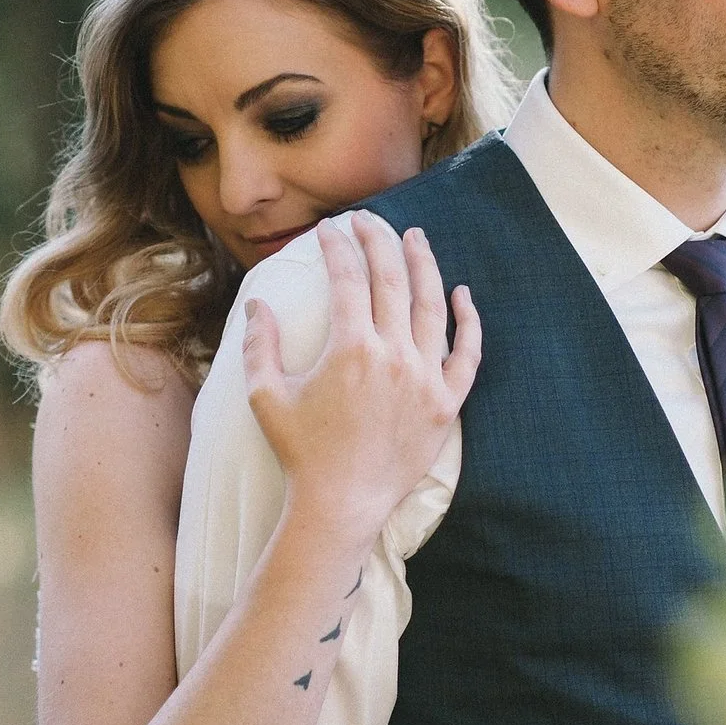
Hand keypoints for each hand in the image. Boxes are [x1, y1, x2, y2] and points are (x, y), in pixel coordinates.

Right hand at [242, 213, 479, 547]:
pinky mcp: (446, 403)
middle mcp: (394, 355)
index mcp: (350, 348)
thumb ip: (259, 345)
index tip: (328, 230)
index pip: (348, 278)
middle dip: (379, 240)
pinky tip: (462, 294)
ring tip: (416, 238)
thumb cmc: (300, 452)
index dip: (337, 247)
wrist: (341, 505)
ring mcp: (425, 378)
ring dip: (424, 264)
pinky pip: (467, 354)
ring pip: (432, 305)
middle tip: (368, 219)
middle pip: (391, 280)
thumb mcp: (266, 396)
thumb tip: (257, 304)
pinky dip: (468, 321)